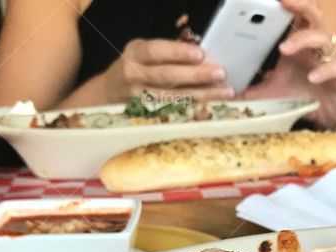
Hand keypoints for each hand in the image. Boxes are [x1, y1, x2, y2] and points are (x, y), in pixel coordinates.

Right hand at [103, 39, 234, 102]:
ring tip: (225, 92)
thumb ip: (167, 53)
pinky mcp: (148, 116)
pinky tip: (213, 107)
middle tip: (220, 73)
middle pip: (167, 77)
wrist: (109, 94)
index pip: (156, 52)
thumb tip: (202, 55)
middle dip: (196, 75)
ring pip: (174, 97)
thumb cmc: (135, 68)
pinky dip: (196, 109)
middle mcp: (135, 76)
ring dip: (203, 95)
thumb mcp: (144, 53)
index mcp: (135, 54)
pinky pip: (176, 112)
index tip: (200, 54)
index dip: (178, 53)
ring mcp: (140, 98)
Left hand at [243, 0, 335, 129]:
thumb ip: (254, 92)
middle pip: (313, 15)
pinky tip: (313, 77)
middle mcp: (315, 47)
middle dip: (300, 5)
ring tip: (284, 49)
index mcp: (299, 45)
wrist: (331, 117)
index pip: (295, 15)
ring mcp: (331, 59)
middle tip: (284, 1)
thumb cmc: (306, 97)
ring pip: (323, 38)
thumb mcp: (275, 94)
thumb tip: (229, 96)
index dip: (288, 2)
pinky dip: (326, 70)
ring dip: (303, 40)